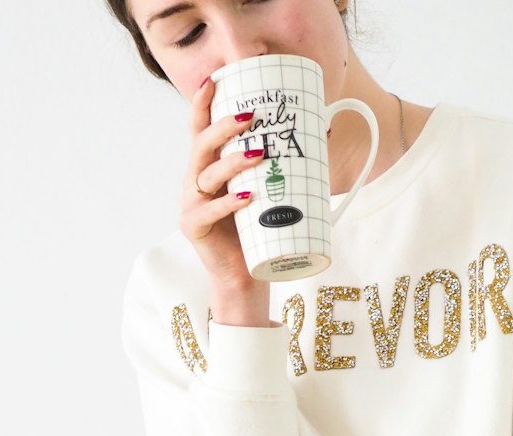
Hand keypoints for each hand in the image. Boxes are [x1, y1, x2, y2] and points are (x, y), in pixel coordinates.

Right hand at [180, 77, 264, 292]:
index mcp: (208, 167)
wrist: (244, 277)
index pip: (200, 129)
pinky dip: (228, 203)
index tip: (214, 80)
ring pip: (206, 174)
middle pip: (201, 145)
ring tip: (257, 155)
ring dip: (232, 162)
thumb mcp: (266, 193)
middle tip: (250, 118)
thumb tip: (320, 136)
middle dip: (224, 127)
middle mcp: (195, 181)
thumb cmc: (256, 232)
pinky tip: (246, 197)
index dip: (202, 104)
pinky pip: (208, 211)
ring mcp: (191, 204)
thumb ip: (278, 167)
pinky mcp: (194, 227)